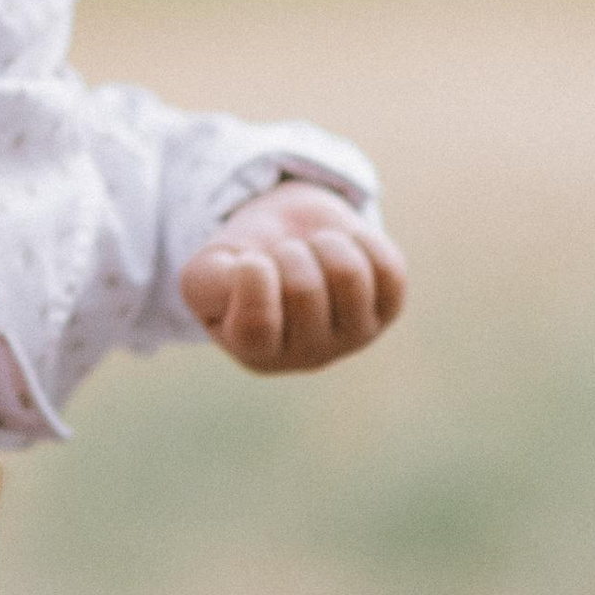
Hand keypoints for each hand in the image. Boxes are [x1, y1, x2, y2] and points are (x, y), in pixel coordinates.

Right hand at [181, 181, 405, 374]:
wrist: (285, 239)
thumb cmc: (241, 262)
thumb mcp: (206, 272)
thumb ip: (209, 281)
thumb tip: (252, 274)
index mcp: (257, 353)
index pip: (257, 325)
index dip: (252, 276)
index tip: (248, 260)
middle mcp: (308, 355)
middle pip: (304, 289)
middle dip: (288, 251)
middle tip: (283, 254)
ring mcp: (353, 335)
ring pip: (348, 275)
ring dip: (325, 242)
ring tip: (314, 248)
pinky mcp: (388, 309)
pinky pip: (388, 268)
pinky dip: (361, 240)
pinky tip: (344, 247)